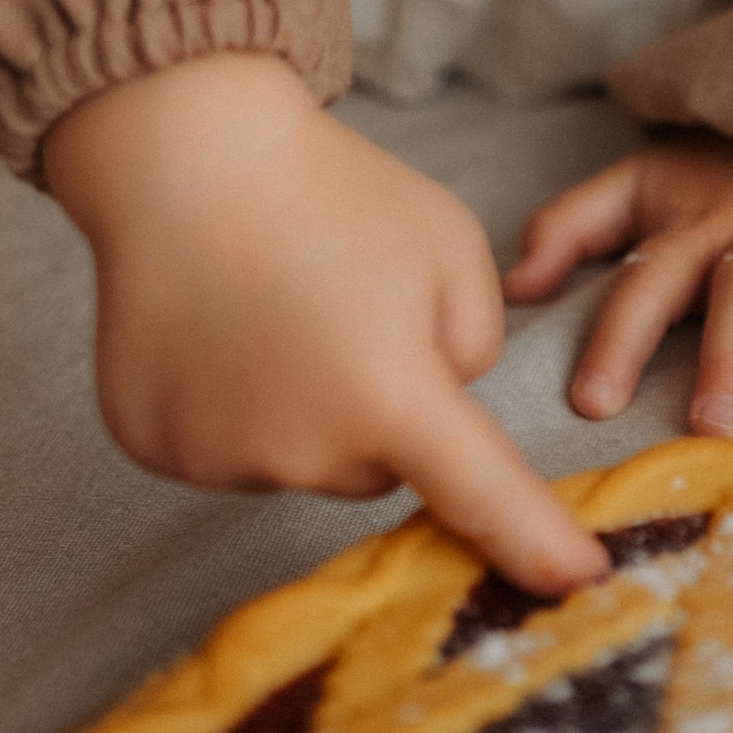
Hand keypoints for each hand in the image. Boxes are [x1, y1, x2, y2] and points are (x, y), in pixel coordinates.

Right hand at [43, 55, 607, 597]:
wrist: (187, 151)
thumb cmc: (332, 190)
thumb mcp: (449, 247)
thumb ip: (471, 344)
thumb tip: (442, 403)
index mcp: (392, 395)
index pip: (482, 493)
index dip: (534, 543)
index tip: (577, 581)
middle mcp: (303, 448)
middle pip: (375, 464)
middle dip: (379, 404)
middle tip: (343, 306)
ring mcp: (219, 455)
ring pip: (297, 458)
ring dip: (302, 406)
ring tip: (272, 303)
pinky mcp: (155, 446)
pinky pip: (224, 449)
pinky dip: (229, 402)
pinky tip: (216, 324)